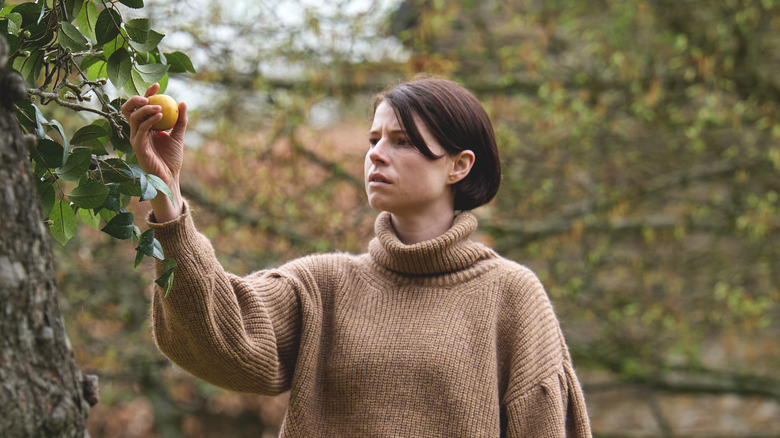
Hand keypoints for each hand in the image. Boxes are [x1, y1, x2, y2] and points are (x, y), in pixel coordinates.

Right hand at [121, 83, 186, 221]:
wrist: (170, 177)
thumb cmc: (172, 159)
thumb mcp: (178, 136)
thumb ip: (180, 121)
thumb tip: (183, 102)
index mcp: (145, 127)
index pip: (142, 107)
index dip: (147, 94)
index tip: (157, 86)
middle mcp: (138, 131)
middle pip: (129, 109)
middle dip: (135, 99)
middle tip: (149, 96)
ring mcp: (136, 138)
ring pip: (133, 117)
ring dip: (146, 109)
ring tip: (160, 108)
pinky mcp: (137, 147)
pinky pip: (140, 130)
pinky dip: (149, 121)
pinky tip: (160, 116)